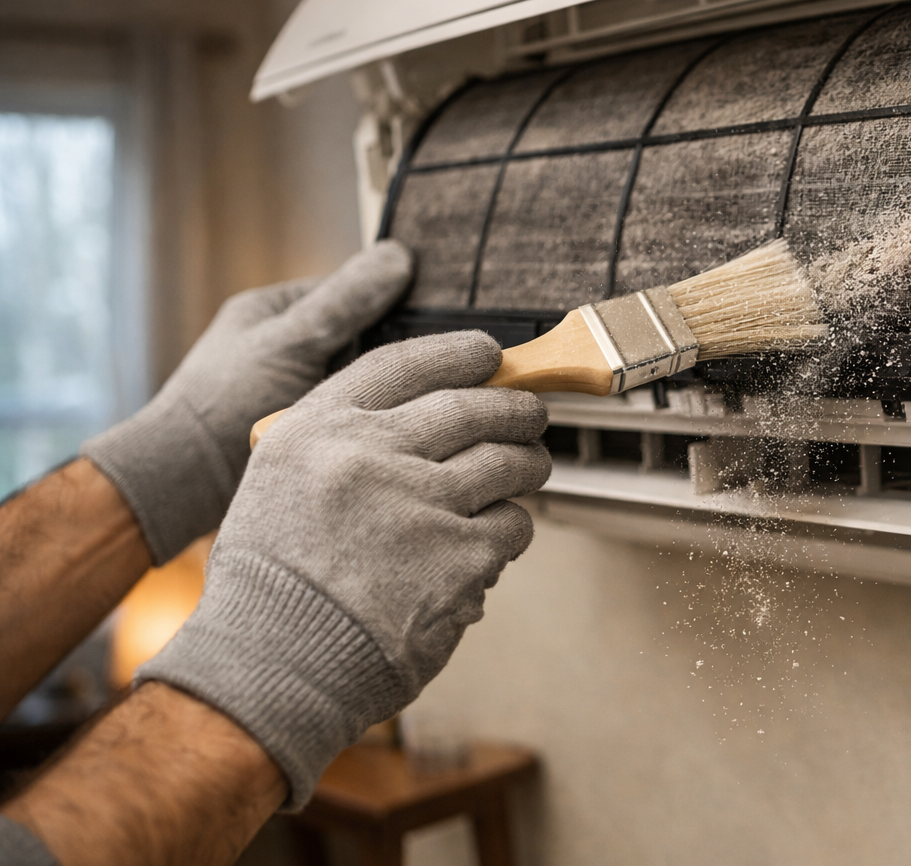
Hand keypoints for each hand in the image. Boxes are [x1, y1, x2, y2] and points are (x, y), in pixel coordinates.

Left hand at [81, 241, 413, 563]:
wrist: (180, 484)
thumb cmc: (223, 403)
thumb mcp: (291, 341)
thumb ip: (345, 303)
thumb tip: (400, 256)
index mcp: (277, 310)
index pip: (353, 291)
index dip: (398, 301)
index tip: (443, 317)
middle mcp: (288, 346)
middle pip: (363, 336)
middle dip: (398, 349)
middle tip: (447, 361)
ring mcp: (297, 389)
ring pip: (363, 379)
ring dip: (390, 389)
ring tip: (435, 395)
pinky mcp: (307, 429)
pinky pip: (355, 414)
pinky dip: (376, 418)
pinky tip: (406, 424)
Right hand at [137, 331, 550, 806]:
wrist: (274, 665)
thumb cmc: (272, 584)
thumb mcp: (279, 482)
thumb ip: (343, 443)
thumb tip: (424, 420)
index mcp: (318, 430)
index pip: (403, 364)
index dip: (457, 353)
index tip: (488, 352)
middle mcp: (370, 455)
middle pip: (471, 408)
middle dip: (514, 409)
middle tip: (530, 415)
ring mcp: (420, 503)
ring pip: (506, 463)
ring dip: (527, 465)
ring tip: (528, 471)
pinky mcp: (460, 555)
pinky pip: (512, 525)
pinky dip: (511, 531)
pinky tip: (495, 542)